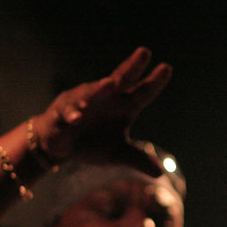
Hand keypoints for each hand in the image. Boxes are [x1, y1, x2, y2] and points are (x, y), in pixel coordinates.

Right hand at [33, 47, 171, 174]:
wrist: (59, 146)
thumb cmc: (92, 143)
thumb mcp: (117, 154)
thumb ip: (137, 159)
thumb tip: (160, 174)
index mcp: (123, 105)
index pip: (142, 92)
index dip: (154, 81)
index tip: (167, 68)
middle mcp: (105, 98)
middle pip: (120, 79)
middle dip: (131, 66)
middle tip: (144, 52)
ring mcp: (82, 102)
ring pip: (92, 92)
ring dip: (99, 88)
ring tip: (110, 84)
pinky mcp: (61, 112)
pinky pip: (67, 112)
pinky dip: (72, 113)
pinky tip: (77, 117)